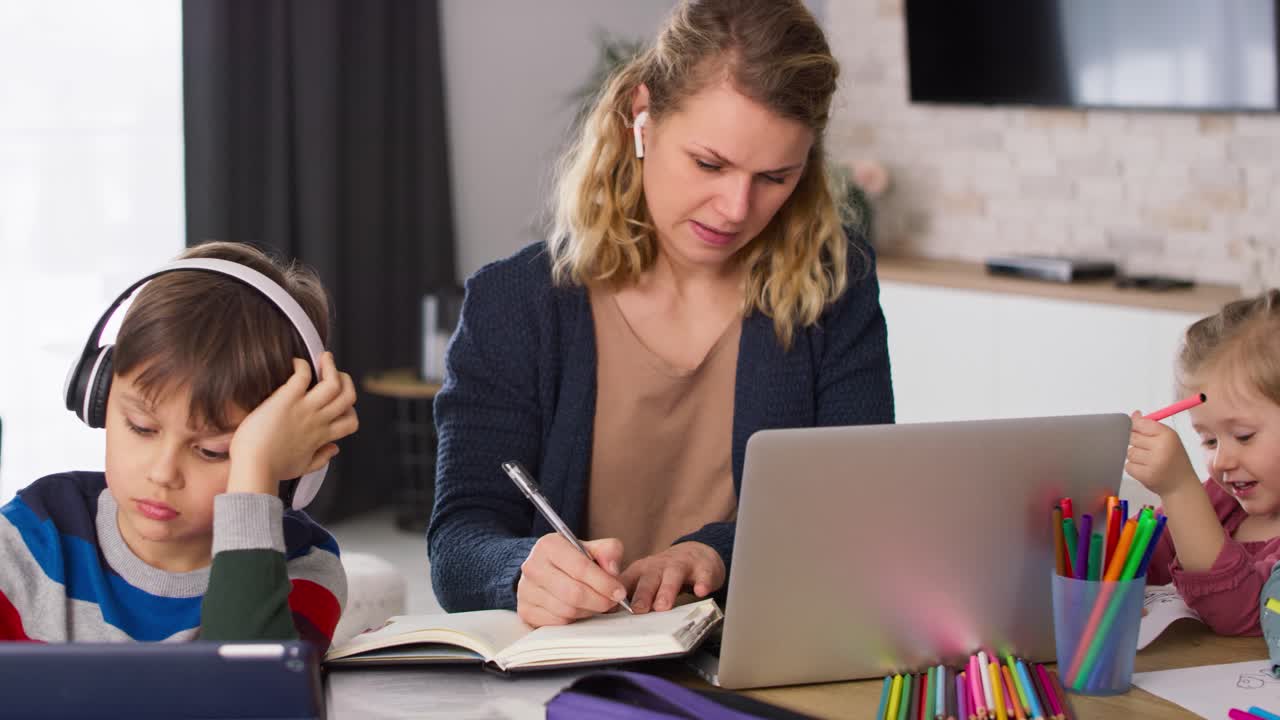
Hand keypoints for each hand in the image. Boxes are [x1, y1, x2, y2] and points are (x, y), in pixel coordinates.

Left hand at [227, 352, 358, 494]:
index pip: (350, 421)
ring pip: (333, 382)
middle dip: (346, 382)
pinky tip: (296, 363)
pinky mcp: (287, 399)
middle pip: (348, 396)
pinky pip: (303, 375)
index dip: (350, 410)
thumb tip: (334, 449)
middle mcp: (318, 420)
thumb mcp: (303, 467)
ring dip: (331, 366)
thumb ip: (321, 458)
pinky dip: (302, 365)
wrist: (254, 467)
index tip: (339, 404)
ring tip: (324, 358)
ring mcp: (304, 408)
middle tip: (336, 373)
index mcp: (322, 436)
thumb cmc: (272, 469)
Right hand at [516, 534, 626, 627]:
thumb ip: (609, 551)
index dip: (604, 583)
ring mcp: (525, 590)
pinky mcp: (525, 610)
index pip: (580, 568)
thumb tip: (613, 570)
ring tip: (596, 604)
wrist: (545, 570)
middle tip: (612, 602)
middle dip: (599, 601)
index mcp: (549, 545)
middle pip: (574, 593)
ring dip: (588, 611)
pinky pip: (557, 623)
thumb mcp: (592, 548)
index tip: (619, 592)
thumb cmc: (573, 560)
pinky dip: (574, 620)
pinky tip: (580, 610)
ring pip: (566, 611)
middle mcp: (532, 566)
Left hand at [619, 541, 724, 613]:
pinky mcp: (702, 568)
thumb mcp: (644, 580)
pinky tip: (701, 591)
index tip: (611, 609)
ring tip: (663, 606)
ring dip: (667, 591)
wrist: (696, 554)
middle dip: (643, 594)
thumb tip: (608, 616)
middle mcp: (659, 567)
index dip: (618, 594)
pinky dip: (702, 583)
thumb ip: (630, 595)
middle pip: (648, 579)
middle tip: (638, 610)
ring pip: (673, 576)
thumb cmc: (665, 573)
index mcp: (640, 571)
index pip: (626, 582)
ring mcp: (681, 566)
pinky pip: (703, 575)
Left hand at [1126, 410, 1198, 497]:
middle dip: (1135, 442)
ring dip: (1135, 456)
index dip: (1135, 426)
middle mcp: (1161, 448)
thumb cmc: (1174, 459)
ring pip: (1129, 452)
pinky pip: (1128, 466)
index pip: (1141, 423)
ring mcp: (1153, 462)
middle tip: (1146, 448)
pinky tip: (1146, 469)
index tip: (1137, 430)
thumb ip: (1150, 426)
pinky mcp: (1145, 475)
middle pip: (1132, 437)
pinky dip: (1134, 468)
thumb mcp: (1168, 439)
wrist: (1181, 485)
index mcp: (1168, 435)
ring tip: (1149, 461)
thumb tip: (1135, 414)